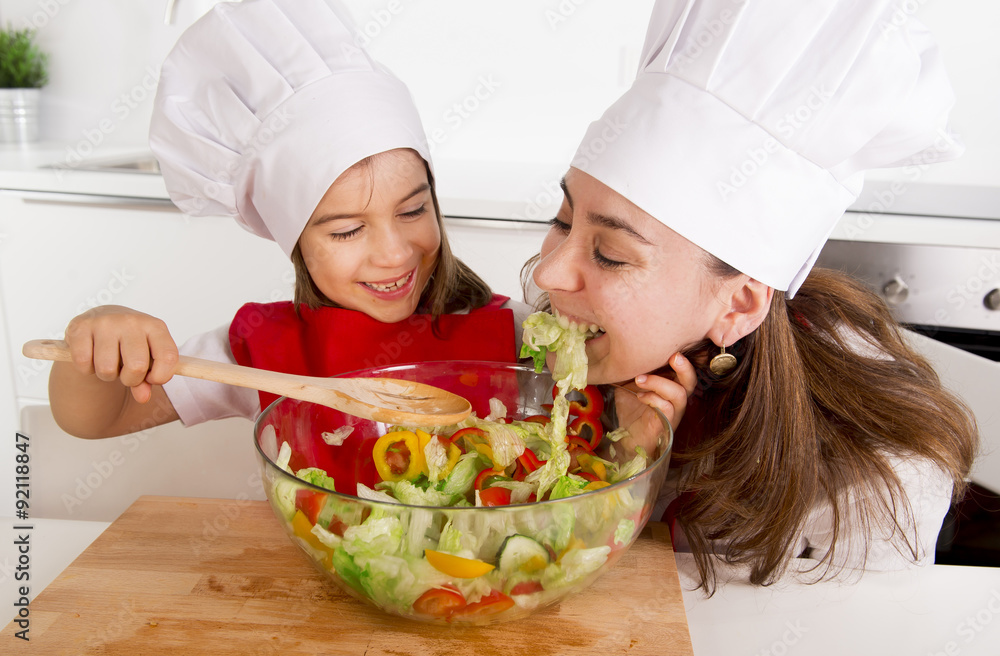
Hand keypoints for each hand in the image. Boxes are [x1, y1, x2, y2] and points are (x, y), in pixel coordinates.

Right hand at [64, 305, 178, 403]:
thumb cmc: (128, 343)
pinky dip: (86, 368)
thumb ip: (148, 379)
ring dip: (107, 375)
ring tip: (108, 363)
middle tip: (125, 372)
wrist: (101, 318)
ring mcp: (105, 322)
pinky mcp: (80, 326)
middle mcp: (132, 321)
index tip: (152, 379)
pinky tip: (91, 357)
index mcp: (155, 327)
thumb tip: (143, 397)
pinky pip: (83, 363)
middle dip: (130, 379)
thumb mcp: (145, 357)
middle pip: (137, 367)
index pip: (168, 357)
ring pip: (107, 368)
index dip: (161, 376)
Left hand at [633, 352, 696, 429]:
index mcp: (671, 384)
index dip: (683, 358)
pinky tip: (639, 396)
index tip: (670, 345)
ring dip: (659, 383)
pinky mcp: (666, 424)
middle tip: (674, 357)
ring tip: (639, 380)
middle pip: (691, 381)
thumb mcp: (629, 382)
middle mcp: (677, 398)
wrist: (626, 435)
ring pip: (679, 394)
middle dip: (685, 367)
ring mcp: (674, 412)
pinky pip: (667, 409)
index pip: (684, 369)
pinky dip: (653, 399)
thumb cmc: (631, 407)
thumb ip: (634, 367)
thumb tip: (627, 349)